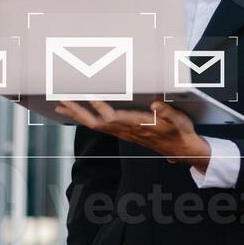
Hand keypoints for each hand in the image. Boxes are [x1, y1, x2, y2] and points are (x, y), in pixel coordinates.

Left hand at [55, 99, 209, 169]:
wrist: (182, 150)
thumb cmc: (180, 133)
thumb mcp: (180, 121)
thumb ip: (167, 112)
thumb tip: (155, 104)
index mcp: (138, 125)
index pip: (113, 117)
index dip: (99, 106)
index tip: (86, 94)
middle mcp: (127, 131)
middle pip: (96, 123)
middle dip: (78, 112)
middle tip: (62, 100)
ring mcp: (123, 133)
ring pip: (95, 125)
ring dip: (77, 116)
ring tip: (61, 106)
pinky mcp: (123, 133)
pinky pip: (100, 127)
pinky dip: (86, 119)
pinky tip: (79, 114)